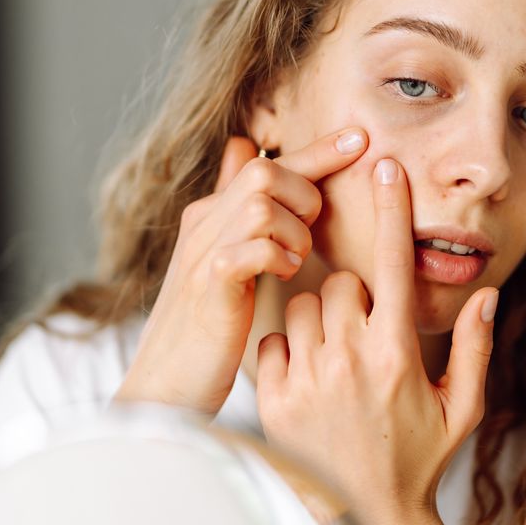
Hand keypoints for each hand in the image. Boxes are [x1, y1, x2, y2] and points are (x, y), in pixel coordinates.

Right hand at [114, 127, 368, 415]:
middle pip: (265, 171)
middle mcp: (203, 223)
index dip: (318, 150)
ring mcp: (202, 251)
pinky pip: (253, 247)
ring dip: (294, 231)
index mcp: (211, 215)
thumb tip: (245, 151)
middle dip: (305, 195)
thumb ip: (240, 212)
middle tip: (310, 233)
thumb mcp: (224, 260)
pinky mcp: (208, 284)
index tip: (360, 138)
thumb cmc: (206, 329)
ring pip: (262, 204)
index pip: (268, 163)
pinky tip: (283, 276)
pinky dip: (278, 257)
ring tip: (294, 261)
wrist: (165, 385)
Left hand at [256, 157, 498, 524]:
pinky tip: (307, 378)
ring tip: (335, 359)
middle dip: (351, 296)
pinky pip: (272, 341)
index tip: (384, 167)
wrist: (365, 513)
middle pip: (340, 281)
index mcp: (398, 352)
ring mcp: (309, 376)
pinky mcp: (274, 396)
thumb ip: (474, 348)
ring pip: (302, 305)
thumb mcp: (462, 409)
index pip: (396, 264)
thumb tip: (487, 294)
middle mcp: (352, 357)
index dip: (392, 209)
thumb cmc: (418, 459)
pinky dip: (286, 350)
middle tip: (362, 334)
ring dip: (318, 321)